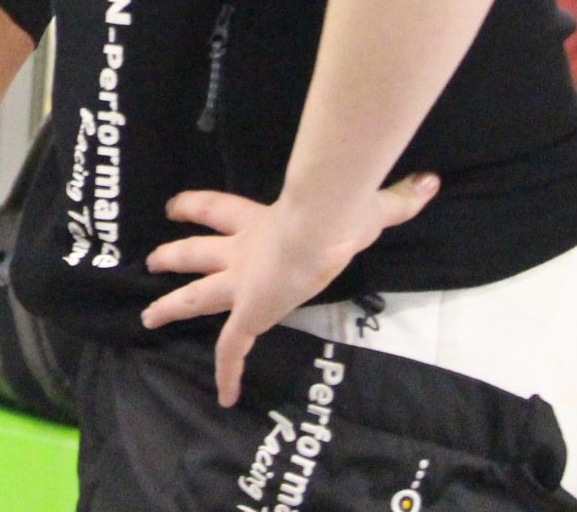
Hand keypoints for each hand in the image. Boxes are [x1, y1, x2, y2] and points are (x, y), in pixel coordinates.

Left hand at [140, 173, 438, 406]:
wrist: (319, 227)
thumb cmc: (340, 211)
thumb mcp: (371, 205)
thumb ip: (396, 198)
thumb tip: (428, 182)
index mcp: (262, 222)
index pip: (219, 210)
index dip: (195, 207)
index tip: (173, 206)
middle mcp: (243, 252)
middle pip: (197, 253)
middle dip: (174, 257)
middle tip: (152, 260)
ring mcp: (242, 284)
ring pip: (197, 298)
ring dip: (172, 307)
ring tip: (148, 317)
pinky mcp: (248, 313)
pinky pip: (232, 349)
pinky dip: (228, 372)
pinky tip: (225, 395)